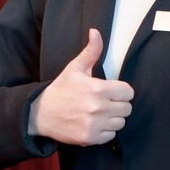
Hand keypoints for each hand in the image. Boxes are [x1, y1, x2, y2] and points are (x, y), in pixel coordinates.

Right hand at [29, 29, 133, 145]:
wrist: (41, 113)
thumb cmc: (61, 90)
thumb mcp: (75, 68)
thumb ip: (91, 51)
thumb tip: (96, 32)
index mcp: (97, 88)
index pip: (128, 92)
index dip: (121, 91)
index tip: (112, 92)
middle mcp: (98, 107)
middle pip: (126, 108)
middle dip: (118, 104)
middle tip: (105, 102)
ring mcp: (94, 124)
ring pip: (120, 123)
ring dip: (113, 118)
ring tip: (99, 113)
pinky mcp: (90, 138)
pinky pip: (111, 135)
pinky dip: (105, 131)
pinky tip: (94, 123)